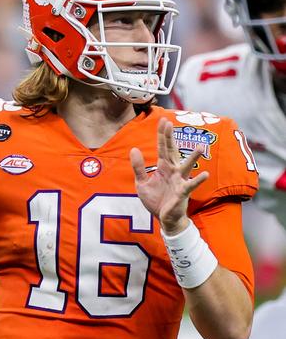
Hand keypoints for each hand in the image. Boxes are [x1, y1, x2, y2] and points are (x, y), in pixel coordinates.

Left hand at [130, 118, 209, 234]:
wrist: (163, 218)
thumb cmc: (155, 199)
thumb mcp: (142, 182)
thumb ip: (138, 167)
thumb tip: (134, 149)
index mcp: (163, 167)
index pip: (162, 148)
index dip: (162, 135)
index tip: (163, 120)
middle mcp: (173, 171)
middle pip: (172, 151)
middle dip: (170, 138)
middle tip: (170, 123)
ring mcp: (179, 181)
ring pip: (186, 166)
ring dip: (193, 157)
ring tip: (200, 147)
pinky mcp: (182, 192)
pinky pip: (190, 185)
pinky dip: (197, 180)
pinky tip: (204, 173)